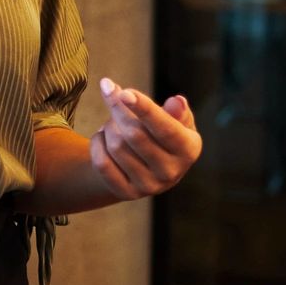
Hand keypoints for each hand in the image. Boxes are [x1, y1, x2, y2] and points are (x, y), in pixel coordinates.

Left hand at [89, 78, 201, 200]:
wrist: (145, 167)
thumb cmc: (160, 135)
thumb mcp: (174, 121)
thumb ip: (175, 111)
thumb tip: (177, 102)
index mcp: (188, 149)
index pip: (165, 128)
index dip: (144, 109)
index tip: (124, 92)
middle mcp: (171, 172)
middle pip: (134, 134)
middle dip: (119, 109)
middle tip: (114, 94)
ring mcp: (149, 186)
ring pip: (116, 145)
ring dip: (108, 126)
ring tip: (114, 123)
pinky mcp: (126, 192)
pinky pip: (101, 162)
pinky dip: (97, 143)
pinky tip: (103, 138)